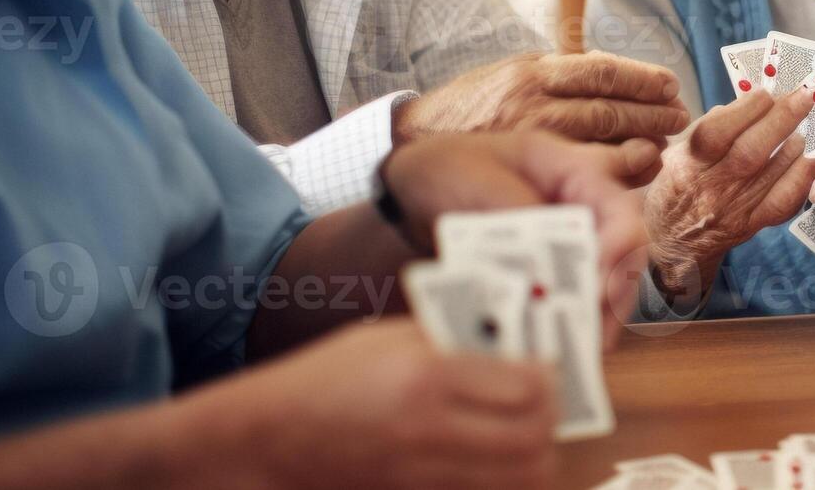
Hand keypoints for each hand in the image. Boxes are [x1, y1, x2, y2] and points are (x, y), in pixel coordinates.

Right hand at [212, 318, 560, 488]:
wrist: (263, 440)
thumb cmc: (322, 380)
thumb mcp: (388, 339)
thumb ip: (455, 340)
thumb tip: (515, 346)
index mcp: (426, 377)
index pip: (528, 385)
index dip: (549, 376)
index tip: (545, 367)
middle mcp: (429, 432)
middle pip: (534, 439)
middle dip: (551, 419)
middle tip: (543, 403)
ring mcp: (422, 476)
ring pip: (520, 479)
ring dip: (535, 455)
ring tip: (524, 433)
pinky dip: (502, 480)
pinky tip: (492, 459)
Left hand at [383, 131, 649, 343]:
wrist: (409, 189)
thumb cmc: (445, 169)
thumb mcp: (479, 183)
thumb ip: (520, 219)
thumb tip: (547, 269)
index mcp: (572, 171)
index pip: (621, 210)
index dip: (620, 250)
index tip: (597, 287)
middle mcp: (581, 207)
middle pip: (624, 253)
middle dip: (615, 295)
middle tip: (597, 336)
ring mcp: (568, 240)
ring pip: (606, 281)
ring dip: (599, 317)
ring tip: (581, 352)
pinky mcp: (549, 269)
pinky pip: (574, 296)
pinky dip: (569, 322)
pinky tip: (556, 346)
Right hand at [398, 52, 688, 179]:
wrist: (416, 141)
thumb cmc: (473, 107)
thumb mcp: (512, 75)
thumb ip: (558, 74)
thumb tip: (609, 67)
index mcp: (535, 70)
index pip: (602, 69)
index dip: (642, 77)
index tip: (670, 85)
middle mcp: (534, 99)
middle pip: (609, 105)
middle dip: (651, 112)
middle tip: (679, 117)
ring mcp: (529, 136)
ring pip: (600, 136)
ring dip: (641, 140)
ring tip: (664, 143)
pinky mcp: (524, 167)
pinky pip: (581, 166)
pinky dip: (615, 167)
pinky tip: (636, 167)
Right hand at [645, 90, 814, 298]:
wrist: (674, 245)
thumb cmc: (675, 189)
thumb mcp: (675, 154)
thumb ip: (706, 128)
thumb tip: (744, 104)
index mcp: (687, 165)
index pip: (716, 133)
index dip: (745, 110)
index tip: (765, 92)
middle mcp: (711, 187)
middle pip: (750, 152)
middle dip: (781, 119)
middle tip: (804, 97)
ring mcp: (734, 209)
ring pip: (771, 175)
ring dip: (794, 145)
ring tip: (807, 127)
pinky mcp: (753, 225)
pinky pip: (784, 202)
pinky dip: (802, 178)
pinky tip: (812, 160)